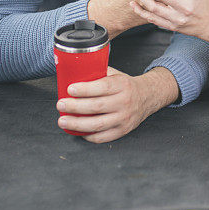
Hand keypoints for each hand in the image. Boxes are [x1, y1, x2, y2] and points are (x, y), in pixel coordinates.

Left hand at [56, 66, 177, 142]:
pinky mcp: (122, 131)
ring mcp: (124, 118)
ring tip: (63, 120)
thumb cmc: (126, 85)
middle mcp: (125, 102)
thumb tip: (73, 72)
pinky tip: (78, 131)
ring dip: (77, 123)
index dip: (85, 89)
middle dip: (75, 107)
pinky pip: (102, 137)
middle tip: (61, 105)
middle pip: (97, 107)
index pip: (103, 87)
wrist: (147, 97)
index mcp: (122, 85)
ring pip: (98, 124)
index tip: (70, 89)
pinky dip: (88, 135)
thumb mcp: (116, 74)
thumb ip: (98, 73)